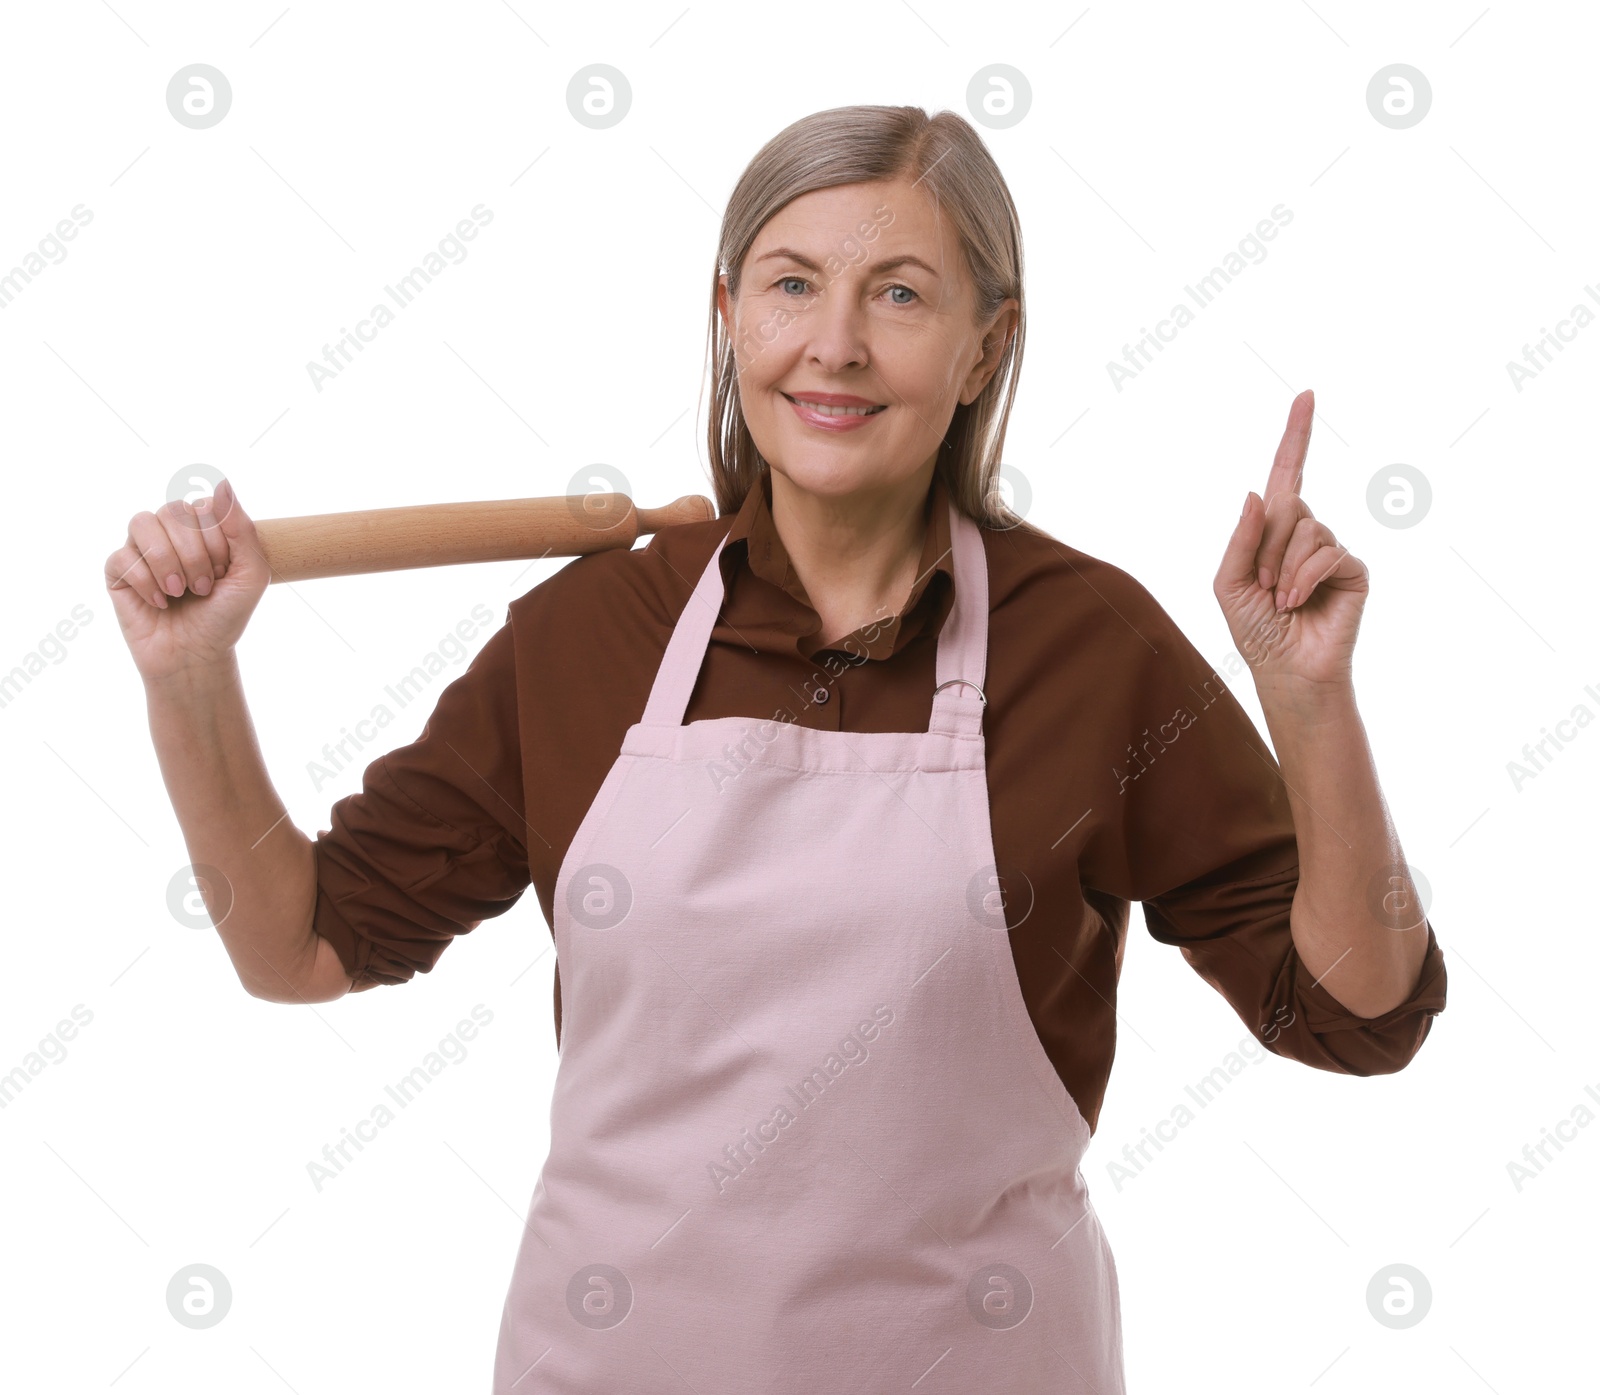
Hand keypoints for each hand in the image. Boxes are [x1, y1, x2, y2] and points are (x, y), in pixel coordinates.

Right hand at [104, 478, 271, 684]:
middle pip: (172, 510)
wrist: (197, 656)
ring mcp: (142, 549)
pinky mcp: (118, 571)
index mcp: (202, 527)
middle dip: (194, 554)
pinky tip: (160, 603)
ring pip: (142, 522)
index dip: (215, 540)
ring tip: (180, 592)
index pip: (202, 505)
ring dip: (167, 561)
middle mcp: (170, 532)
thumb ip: (242, 529)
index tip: (224, 572)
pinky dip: (146, 582)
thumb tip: (222, 483)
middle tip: (204, 587)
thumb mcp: (250, 575)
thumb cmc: (225, 615)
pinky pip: (122, 556)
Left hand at [1213, 389, 1368, 692]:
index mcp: (1273, 530)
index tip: (1306, 394)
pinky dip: (1304, 578)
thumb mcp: (1228, 582)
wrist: (1285, 670)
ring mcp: (1332, 549)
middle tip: (1261, 586)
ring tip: (1280, 601)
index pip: (1287, 472)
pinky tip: (1297, 602)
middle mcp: (1306, 532)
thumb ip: (1239, 537)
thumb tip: (1257, 491)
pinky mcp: (1354, 569)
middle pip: (1287, 505)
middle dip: (1265, 548)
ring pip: (1307, 529)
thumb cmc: (1254, 629)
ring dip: (1283, 569)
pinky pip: (1329, 552)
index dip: (1296, 435)